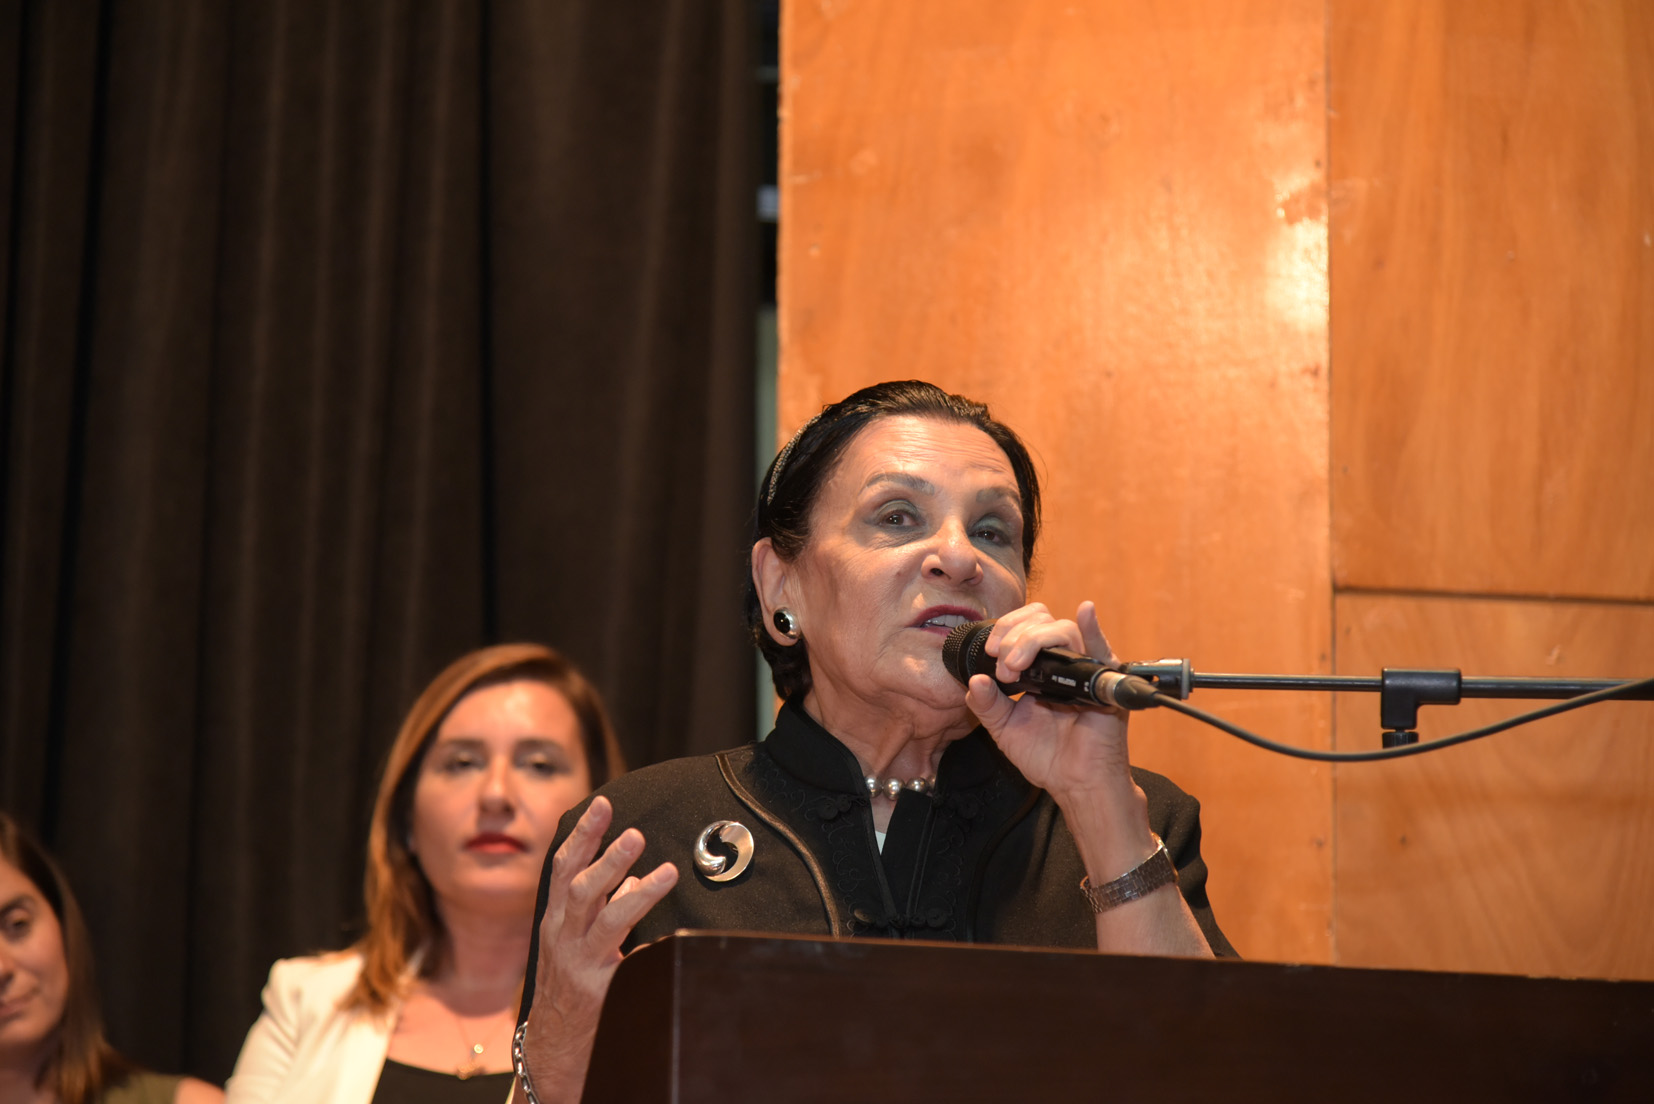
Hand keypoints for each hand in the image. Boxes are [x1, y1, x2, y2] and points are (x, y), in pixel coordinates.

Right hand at [520, 797, 677, 1098]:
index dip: (582, 834)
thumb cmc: (568, 978)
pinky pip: (629, 963)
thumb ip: (599, 903)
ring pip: (608, 922)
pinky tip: (670, 935)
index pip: (564, 867)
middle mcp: (563, 936)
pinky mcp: (600, 989)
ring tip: (668, 872)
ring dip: (639, 894)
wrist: (553, 1041)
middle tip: (635, 834)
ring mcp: (581, 963)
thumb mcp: (573, 935)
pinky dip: (648, 946)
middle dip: (608, 858)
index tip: (603, 804)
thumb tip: (632, 873)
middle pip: (582, 889)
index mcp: (555, 917)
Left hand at [962, 600, 1132, 802]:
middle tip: (1003, 665)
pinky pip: (1102, 648)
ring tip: (1015, 667)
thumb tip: (974, 680)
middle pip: (1041, 621)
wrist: (1074, 784)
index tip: (990, 651)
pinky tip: (1085, 612)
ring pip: (1062, 631)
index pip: (1025, 626)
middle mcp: (1061, 664)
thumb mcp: (1004, 728)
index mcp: (1039, 668)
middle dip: (1014, 634)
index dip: (1006, 628)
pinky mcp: (1103, 682)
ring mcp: (1083, 670)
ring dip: (1033, 640)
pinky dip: (1093, 627)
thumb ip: (987, 704)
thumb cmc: (1046, 757)